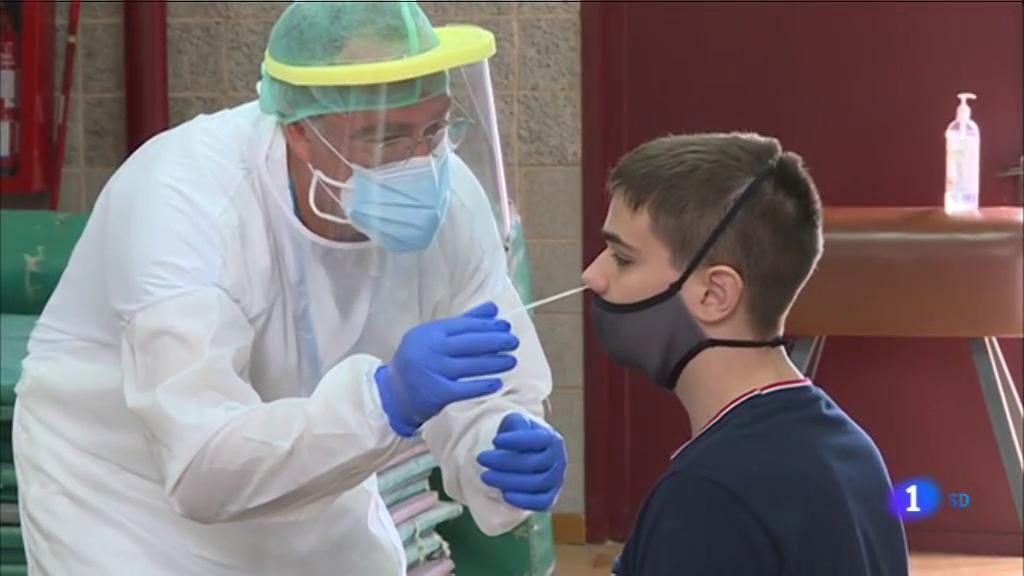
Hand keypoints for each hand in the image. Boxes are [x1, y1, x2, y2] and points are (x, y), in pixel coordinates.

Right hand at [376, 302, 518, 436]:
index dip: (487, 325)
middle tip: (514, 342)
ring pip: (470, 366)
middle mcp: (431, 350)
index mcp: (430, 332)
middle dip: (495, 342)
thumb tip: (493, 308)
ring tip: (511, 361)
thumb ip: (465, 322)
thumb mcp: (436, 337)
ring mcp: (433, 372)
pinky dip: (482, 386)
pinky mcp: (437, 394)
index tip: (506, 326)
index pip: (464, 326)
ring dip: (494, 363)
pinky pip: (464, 389)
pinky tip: (497, 383)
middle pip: (470, 344)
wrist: (395, 392)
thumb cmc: (421, 359)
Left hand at [478, 413, 566, 511]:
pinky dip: (524, 501)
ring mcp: (556, 480)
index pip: (538, 440)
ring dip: (508, 481)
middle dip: (504, 462)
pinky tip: (504, 495)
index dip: (517, 441)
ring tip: (485, 476)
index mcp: (552, 438)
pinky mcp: (550, 497)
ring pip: (536, 484)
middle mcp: (558, 459)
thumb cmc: (518, 436)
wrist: (524, 455)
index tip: (494, 440)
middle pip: (533, 463)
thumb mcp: (515, 424)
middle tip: (481, 458)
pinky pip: (541, 503)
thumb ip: (516, 424)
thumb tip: (514, 434)